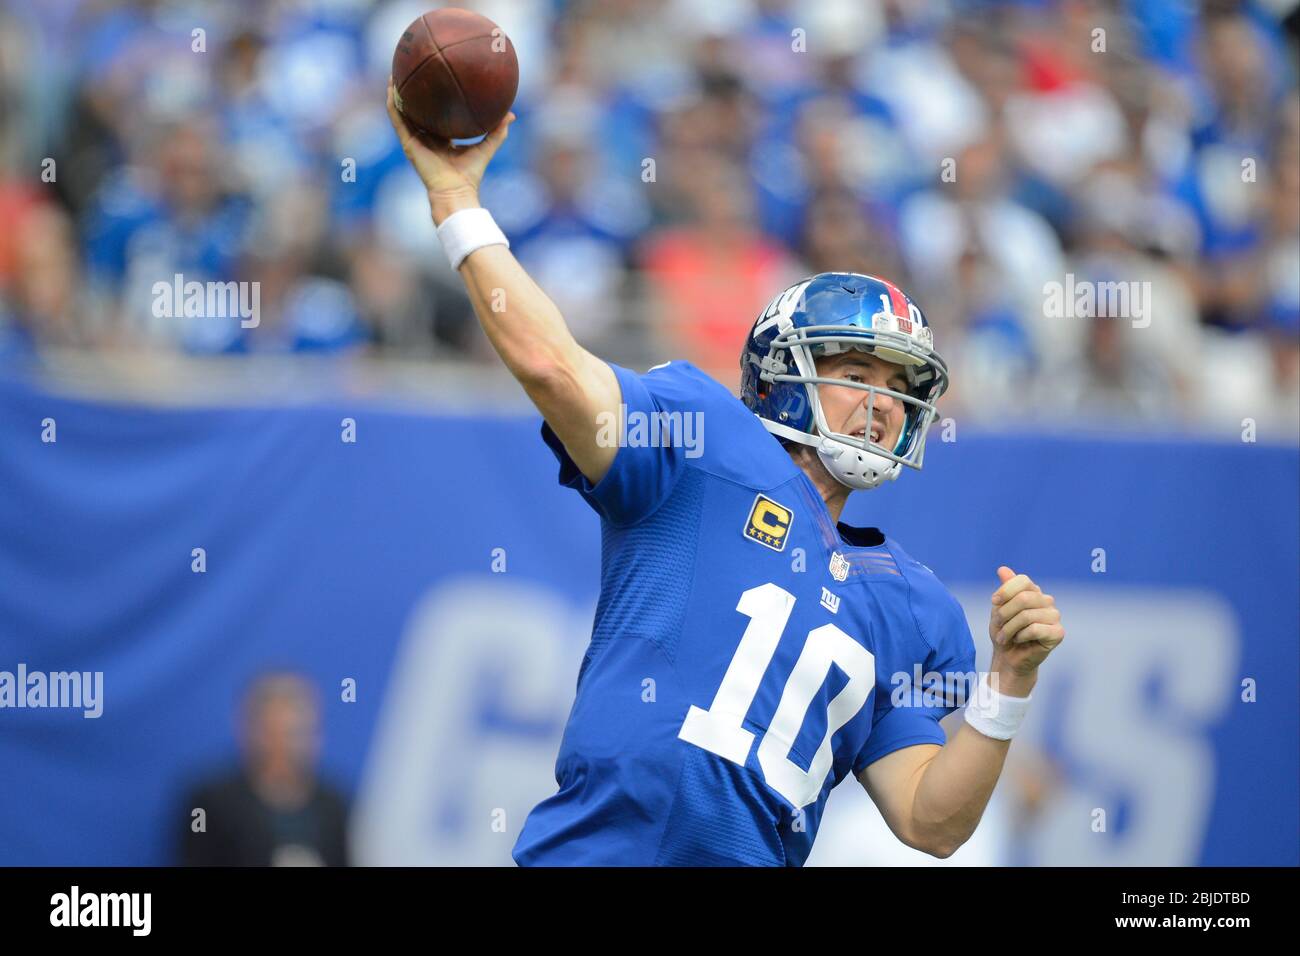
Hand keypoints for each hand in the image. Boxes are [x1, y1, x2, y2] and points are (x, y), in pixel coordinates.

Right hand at [385, 77, 515, 222]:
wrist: (455, 190)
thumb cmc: (470, 174)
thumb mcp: (487, 147)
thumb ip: (497, 131)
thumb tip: (511, 114)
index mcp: (442, 140)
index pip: (436, 116)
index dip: (435, 101)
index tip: (436, 82)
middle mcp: (426, 138)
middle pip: (417, 111)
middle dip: (413, 93)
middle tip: (413, 70)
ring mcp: (415, 140)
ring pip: (402, 112)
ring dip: (397, 93)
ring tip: (395, 71)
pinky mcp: (408, 143)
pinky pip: (397, 119)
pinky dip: (393, 103)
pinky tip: (392, 87)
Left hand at [987, 566, 1063, 692]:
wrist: (1008, 657)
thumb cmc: (1004, 631)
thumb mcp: (999, 608)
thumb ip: (1004, 589)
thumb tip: (1002, 569)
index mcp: (1033, 591)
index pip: (1022, 580)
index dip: (1005, 591)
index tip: (994, 602)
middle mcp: (1047, 600)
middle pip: (1023, 598)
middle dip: (1005, 613)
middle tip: (998, 625)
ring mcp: (1055, 616)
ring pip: (1027, 615)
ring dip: (1009, 628)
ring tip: (1004, 637)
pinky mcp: (1058, 633)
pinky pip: (1035, 629)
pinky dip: (1020, 636)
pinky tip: (1019, 641)